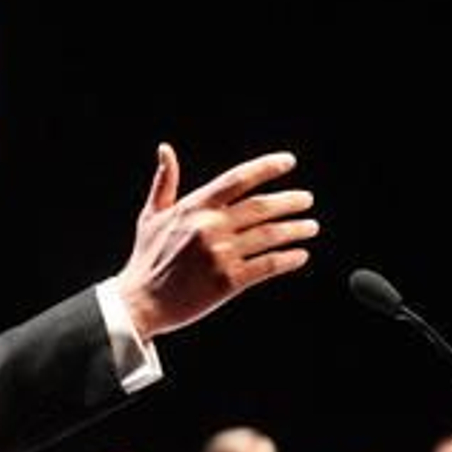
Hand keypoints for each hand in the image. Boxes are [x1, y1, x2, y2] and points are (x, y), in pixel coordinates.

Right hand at [116, 143, 317, 338]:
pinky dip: (289, 259)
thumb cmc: (147, 259)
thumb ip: (165, 181)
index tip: (289, 161)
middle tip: (307, 200)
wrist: (141, 302)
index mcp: (195, 206)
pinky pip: (268, 265)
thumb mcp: (152, 215)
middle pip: (262, 207)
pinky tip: (301, 256)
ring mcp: (221, 254)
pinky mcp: (228, 281)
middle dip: (291, 201)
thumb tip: (165, 149)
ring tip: (311, 227)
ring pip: (270, 235)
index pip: (239, 178)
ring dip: (296, 230)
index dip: (267, 167)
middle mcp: (210, 226)